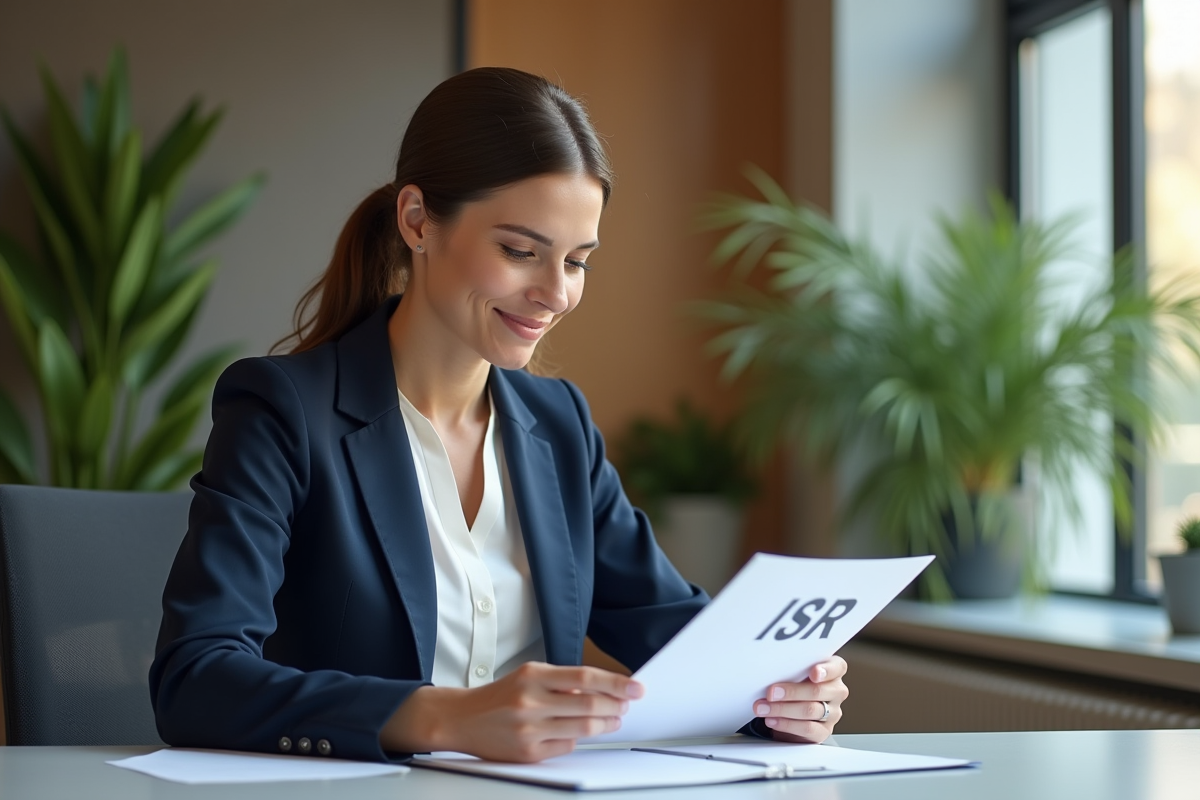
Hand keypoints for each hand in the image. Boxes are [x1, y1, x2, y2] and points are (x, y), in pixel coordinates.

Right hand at [382, 662, 642, 761]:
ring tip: (615, 718)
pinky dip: (578, 737)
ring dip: (605, 723)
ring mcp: (529, 729)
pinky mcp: (528, 753)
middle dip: (616, 705)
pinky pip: (566, 745)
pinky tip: (581, 731)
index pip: (585, 678)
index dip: (616, 683)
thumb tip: (603, 689)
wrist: (461, 719)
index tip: (637, 686)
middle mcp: (531, 702)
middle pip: (589, 705)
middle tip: (629, 704)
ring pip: (582, 728)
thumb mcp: (528, 676)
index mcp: (533, 676)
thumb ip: (562, 682)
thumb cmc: (500, 696)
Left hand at [751, 656, 847, 742]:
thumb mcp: (795, 672)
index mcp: (834, 671)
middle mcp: (836, 691)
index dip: (826, 670)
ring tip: (763, 708)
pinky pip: (807, 729)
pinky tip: (773, 720)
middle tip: (771, 693)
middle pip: (818, 691)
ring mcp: (833, 713)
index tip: (813, 673)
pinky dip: (786, 724)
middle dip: (791, 692)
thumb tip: (770, 669)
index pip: (837, 667)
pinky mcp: (824, 731)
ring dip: (782, 709)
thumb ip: (792, 669)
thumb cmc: (794, 684)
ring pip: (810, 710)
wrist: (791, 711)